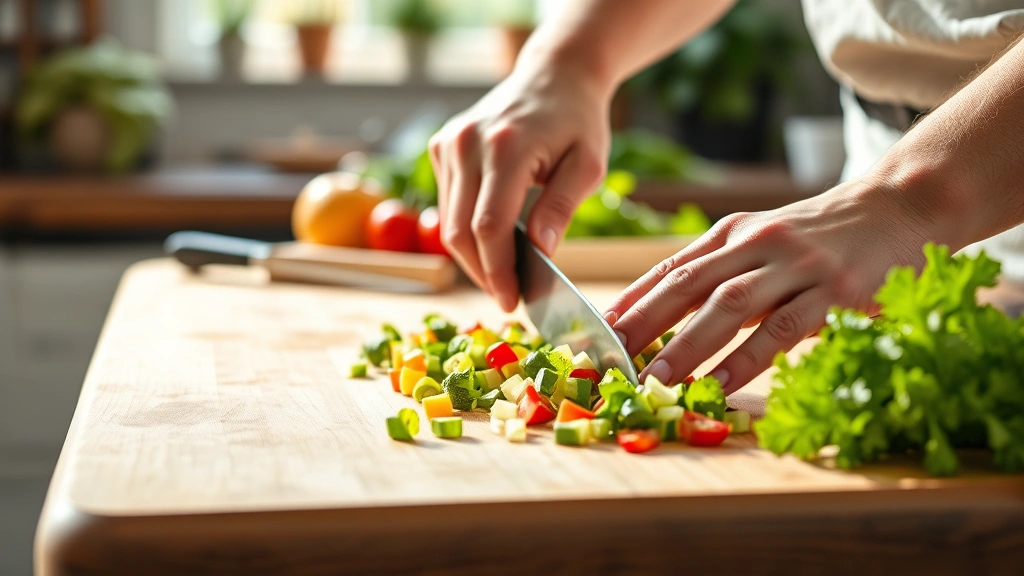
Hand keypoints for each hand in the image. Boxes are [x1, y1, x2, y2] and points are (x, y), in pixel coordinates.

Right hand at [429, 59, 611, 311]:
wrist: (553, 76)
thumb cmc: (578, 122)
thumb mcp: (588, 165)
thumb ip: (562, 207)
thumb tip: (540, 252)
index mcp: (506, 147)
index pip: (489, 226)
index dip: (497, 271)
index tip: (512, 301)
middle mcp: (467, 144)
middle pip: (460, 231)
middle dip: (483, 273)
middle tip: (508, 298)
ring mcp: (448, 143)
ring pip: (448, 223)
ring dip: (472, 258)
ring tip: (502, 276)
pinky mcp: (440, 146)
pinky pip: (447, 204)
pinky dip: (465, 230)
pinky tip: (492, 242)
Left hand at [605, 176, 937, 393]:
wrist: (897, 207)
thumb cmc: (820, 235)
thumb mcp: (760, 242)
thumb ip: (718, 272)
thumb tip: (659, 315)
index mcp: (730, 232)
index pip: (669, 269)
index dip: (630, 302)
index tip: (594, 333)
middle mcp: (755, 242)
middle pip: (686, 285)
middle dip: (642, 324)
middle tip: (609, 360)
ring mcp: (795, 264)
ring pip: (729, 305)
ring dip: (686, 345)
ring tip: (654, 380)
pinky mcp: (834, 289)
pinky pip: (783, 327)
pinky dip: (748, 357)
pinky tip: (722, 382)